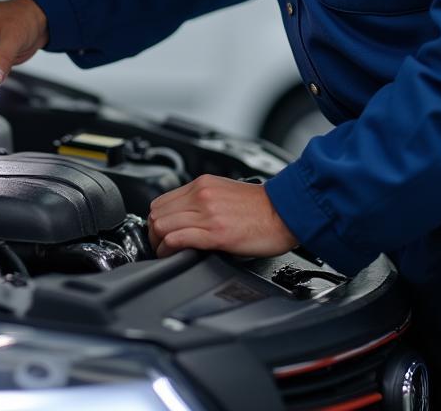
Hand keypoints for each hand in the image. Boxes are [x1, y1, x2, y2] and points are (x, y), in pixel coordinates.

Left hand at [148, 174, 298, 257]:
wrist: (287, 212)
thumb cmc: (261, 207)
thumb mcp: (225, 192)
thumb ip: (202, 200)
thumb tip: (184, 218)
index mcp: (203, 184)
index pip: (161, 201)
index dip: (156, 220)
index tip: (160, 232)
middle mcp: (202, 195)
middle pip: (157, 214)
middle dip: (153, 233)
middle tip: (160, 245)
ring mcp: (208, 214)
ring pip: (162, 226)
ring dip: (159, 243)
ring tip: (167, 253)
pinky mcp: (216, 233)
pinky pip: (178, 239)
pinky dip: (169, 249)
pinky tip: (174, 255)